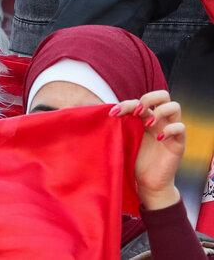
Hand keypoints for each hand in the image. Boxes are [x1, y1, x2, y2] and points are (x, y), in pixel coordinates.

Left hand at [110, 90, 184, 209]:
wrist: (147, 183)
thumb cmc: (132, 160)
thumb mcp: (122, 140)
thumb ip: (116, 127)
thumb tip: (97, 115)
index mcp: (144, 118)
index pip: (139, 100)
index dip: (125, 103)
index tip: (112, 113)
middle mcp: (158, 121)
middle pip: (162, 95)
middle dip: (148, 98)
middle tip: (136, 111)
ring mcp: (169, 130)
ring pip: (174, 107)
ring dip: (160, 111)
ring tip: (147, 123)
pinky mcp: (178, 143)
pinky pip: (181, 128)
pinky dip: (171, 129)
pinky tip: (159, 138)